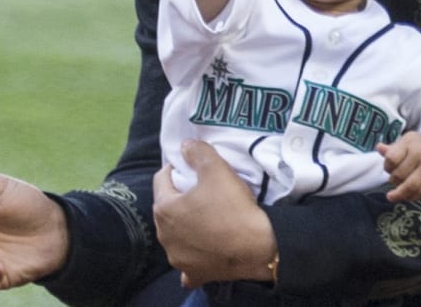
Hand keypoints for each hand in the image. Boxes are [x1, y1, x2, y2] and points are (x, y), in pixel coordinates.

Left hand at [153, 140, 276, 287]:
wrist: (260, 248)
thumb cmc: (234, 208)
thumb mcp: (217, 170)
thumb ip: (198, 153)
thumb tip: (185, 146)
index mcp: (164, 210)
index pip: (161, 180)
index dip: (175, 170)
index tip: (191, 168)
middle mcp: (164, 237)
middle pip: (166, 209)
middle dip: (179, 199)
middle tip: (200, 192)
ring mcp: (178, 259)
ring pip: (175, 236)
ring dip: (184, 227)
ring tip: (204, 218)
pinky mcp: (194, 274)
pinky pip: (188, 266)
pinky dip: (193, 258)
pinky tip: (202, 253)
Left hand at [377, 132, 420, 202]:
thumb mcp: (407, 141)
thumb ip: (392, 148)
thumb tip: (379, 148)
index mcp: (409, 143)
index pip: (391, 158)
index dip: (387, 166)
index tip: (388, 168)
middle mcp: (419, 154)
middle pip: (400, 174)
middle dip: (393, 181)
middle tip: (393, 181)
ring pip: (411, 186)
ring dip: (399, 194)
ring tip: (392, 196)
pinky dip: (412, 197)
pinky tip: (406, 197)